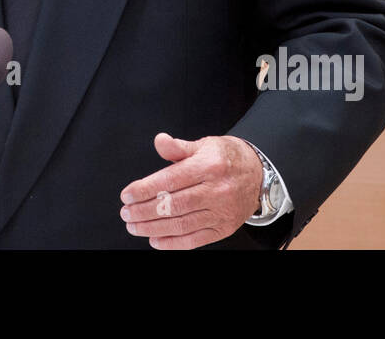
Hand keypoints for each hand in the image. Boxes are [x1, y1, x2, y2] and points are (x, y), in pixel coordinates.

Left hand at [119, 132, 261, 248]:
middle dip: (145, 211)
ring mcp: (221, 212)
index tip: (127, 194)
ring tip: (135, 226)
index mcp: (208, 166)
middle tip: (126, 213)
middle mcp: (216, 190)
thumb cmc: (225, 158)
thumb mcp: (204, 145)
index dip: (146, 189)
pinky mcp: (224, 228)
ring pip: (182, 224)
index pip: (171, 180)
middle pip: (174, 205)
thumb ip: (178, 147)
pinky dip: (173, 243)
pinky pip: (195, 239)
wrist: (258, 174)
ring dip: (154, 228)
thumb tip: (159, 141)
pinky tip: (155, 240)